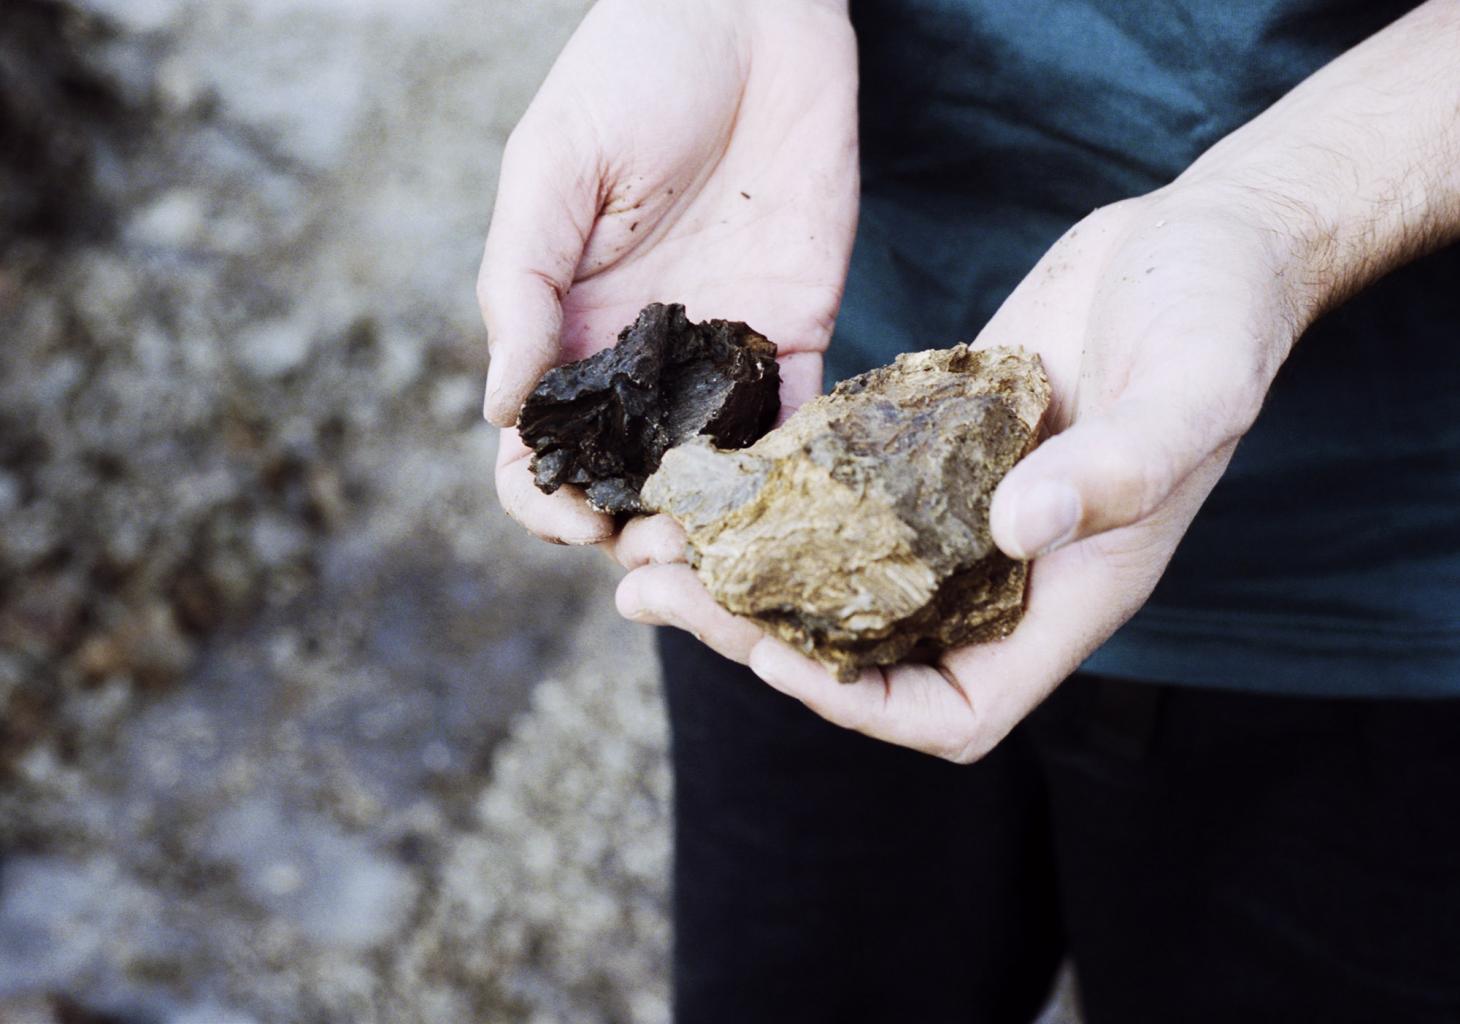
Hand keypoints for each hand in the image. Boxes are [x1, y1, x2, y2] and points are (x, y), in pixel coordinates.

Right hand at [479, 0, 858, 545]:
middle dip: (636, 534)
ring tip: (726, 553)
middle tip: (664, 560)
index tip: (574, 520)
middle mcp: (639, 359)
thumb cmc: (632, 72)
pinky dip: (795, 470)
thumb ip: (523, 286)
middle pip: (627, 479)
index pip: (538, 445)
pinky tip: (796, 503)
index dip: (543, 498)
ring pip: (712, 473)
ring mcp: (721, 353)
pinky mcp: (798, 330)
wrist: (750, 12)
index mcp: (566, 327)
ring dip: (714, 525)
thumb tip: (498, 411)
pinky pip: (798, 420)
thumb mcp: (553, 169)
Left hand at [619, 188, 1297, 758]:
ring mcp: (960, 507)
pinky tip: (703, 477)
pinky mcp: (930, 446)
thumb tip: (1012, 531)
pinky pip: (837, 494)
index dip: (860, 703)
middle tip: (656, 594)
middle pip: (866, 649)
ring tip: (649, 543)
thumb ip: (1118, 469)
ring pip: (835, 577)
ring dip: (743, 571)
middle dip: (759, 636)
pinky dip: (772, 495)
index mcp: (1066, 591)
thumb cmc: (1221, 317)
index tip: (772, 656)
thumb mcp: (1188, 390)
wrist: (1198, 241)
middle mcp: (1002, 566)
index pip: (954, 707)